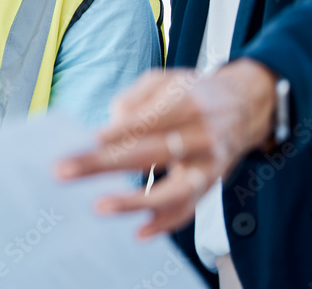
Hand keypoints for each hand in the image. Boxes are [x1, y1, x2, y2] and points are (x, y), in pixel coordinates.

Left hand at [55, 59, 276, 238]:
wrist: (245, 106)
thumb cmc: (193, 92)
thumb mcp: (165, 79)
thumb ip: (136, 97)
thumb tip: (111, 127)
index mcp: (188, 103)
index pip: (153, 119)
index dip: (123, 130)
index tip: (92, 140)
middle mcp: (202, 136)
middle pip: (152, 152)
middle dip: (106, 164)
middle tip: (66, 171)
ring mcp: (209, 165)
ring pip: (174, 190)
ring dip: (135, 201)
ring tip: (100, 206)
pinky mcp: (210, 186)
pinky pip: (188, 210)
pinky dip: (164, 224)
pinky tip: (138, 232)